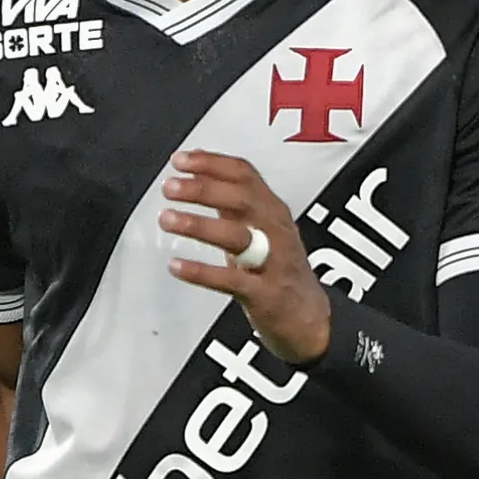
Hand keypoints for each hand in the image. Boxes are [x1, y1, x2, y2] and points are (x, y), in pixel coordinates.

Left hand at [161, 151, 330, 364]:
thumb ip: (231, 202)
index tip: (180, 160)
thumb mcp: (261, 228)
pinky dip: (202, 272)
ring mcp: (272, 262)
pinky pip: (231, 280)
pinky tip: (177, 265)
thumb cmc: (280, 270)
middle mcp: (275, 231)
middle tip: (170, 187)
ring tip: (168, 219)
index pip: (245, 174)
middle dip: (203, 188)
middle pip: (242, 198)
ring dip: (199, 224)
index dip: (211, 163)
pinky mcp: (264, 293)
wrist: (310, 319)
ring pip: (238, 236)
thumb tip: (198, 173)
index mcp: (272, 210)